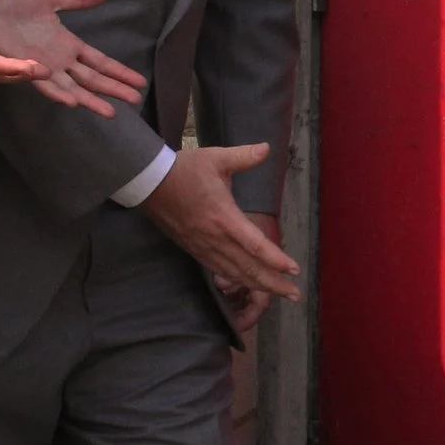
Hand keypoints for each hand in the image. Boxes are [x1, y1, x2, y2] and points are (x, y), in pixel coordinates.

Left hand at [0, 0, 147, 118]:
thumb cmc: (15, 6)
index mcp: (68, 45)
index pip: (100, 62)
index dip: (119, 72)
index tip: (140, 83)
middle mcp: (60, 61)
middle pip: (92, 79)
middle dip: (114, 89)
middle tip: (135, 101)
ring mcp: (43, 67)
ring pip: (73, 88)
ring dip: (90, 100)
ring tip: (110, 112)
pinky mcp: (24, 68)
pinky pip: (43, 84)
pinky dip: (57, 94)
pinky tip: (72, 101)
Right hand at [138, 146, 302, 304]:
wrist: (149, 183)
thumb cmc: (184, 170)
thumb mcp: (216, 158)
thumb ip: (244, 156)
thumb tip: (268, 148)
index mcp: (225, 217)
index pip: (255, 245)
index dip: (276, 260)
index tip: (295, 270)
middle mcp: (215, 238)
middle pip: (248, 268)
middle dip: (273, 283)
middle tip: (295, 295)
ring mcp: (203, 247)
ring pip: (234, 273)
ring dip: (257, 286)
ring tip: (278, 294)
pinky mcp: (194, 249)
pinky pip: (219, 270)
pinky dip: (236, 280)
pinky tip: (247, 284)